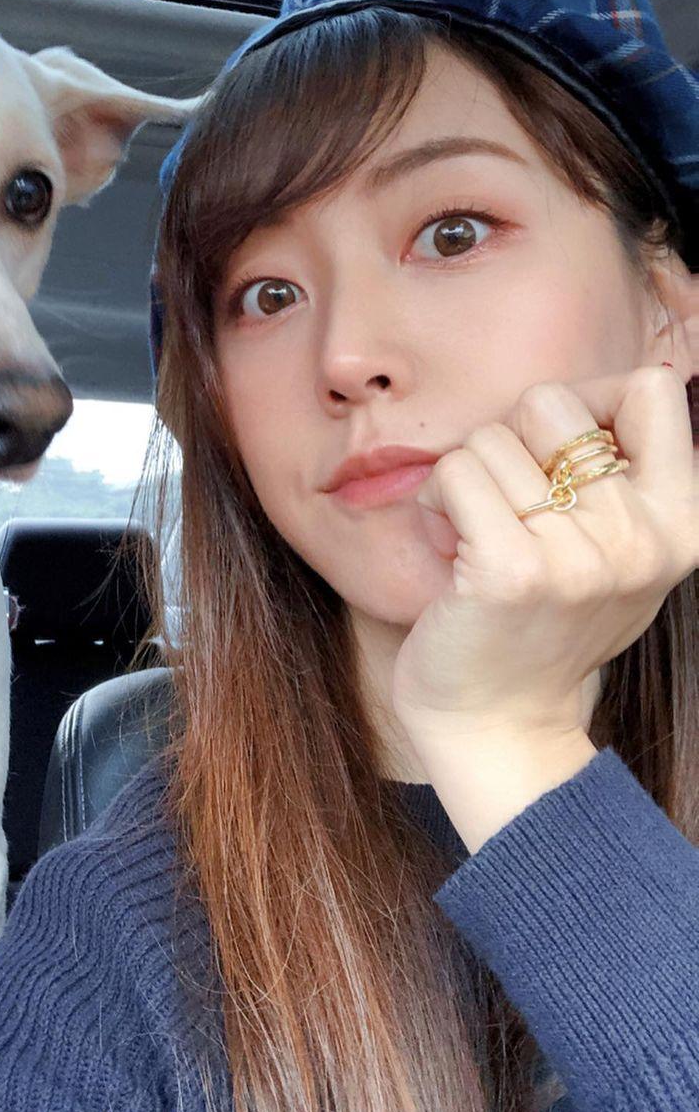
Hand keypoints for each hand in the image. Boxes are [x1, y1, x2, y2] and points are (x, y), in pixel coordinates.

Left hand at [391, 366, 696, 746]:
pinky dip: (437, 497)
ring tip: (474, 532)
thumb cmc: (543, 624)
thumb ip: (625, 477)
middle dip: (509, 436)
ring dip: (465, 477)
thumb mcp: (617, 553)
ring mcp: (581, 556)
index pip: (652, 388)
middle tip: (504, 497)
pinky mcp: (513, 571)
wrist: (498, 724)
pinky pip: (457, 472)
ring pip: (491, 437)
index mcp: (682, 523)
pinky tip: (447, 541)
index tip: (555, 454)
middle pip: (551, 401)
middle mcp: (642, 539)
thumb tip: (596, 392)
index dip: (589, 399)